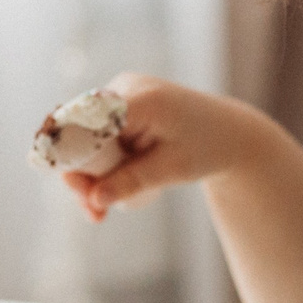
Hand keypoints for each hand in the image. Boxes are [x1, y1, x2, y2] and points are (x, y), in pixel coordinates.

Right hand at [63, 74, 272, 222]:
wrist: (228, 132)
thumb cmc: (207, 148)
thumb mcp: (172, 169)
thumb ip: (132, 181)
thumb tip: (94, 199)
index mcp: (143, 98)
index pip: (89, 121)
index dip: (73, 154)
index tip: (78, 191)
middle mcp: (125, 88)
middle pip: (83, 132)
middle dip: (82, 175)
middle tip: (94, 214)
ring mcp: (120, 95)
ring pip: (86, 139)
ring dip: (90, 176)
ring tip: (100, 213)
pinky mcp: (119, 107)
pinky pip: (97, 138)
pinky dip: (100, 166)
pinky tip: (106, 194)